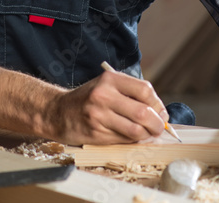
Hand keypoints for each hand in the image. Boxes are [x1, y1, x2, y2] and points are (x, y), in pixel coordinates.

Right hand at [44, 70, 168, 144]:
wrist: (58, 112)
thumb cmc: (88, 99)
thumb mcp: (106, 85)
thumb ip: (130, 93)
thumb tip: (159, 112)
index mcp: (109, 79)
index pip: (145, 90)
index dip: (158, 104)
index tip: (160, 112)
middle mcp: (103, 95)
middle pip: (144, 113)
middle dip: (157, 124)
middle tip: (158, 127)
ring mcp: (99, 115)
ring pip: (136, 130)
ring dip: (146, 135)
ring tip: (146, 133)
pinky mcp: (96, 133)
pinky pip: (124, 139)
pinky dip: (132, 140)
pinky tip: (129, 135)